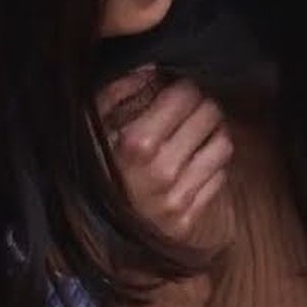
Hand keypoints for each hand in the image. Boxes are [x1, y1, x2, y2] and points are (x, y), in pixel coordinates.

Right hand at [99, 69, 234, 243]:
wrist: (83, 239)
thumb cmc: (86, 175)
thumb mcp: (88, 130)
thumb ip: (115, 93)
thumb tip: (149, 67)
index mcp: (137, 144)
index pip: (185, 95)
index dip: (182, 88)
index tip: (174, 92)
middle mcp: (163, 171)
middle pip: (210, 115)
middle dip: (201, 106)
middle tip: (190, 110)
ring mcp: (178, 198)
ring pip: (223, 145)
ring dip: (214, 134)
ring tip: (197, 134)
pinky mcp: (187, 220)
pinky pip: (219, 178)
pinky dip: (211, 166)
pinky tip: (191, 164)